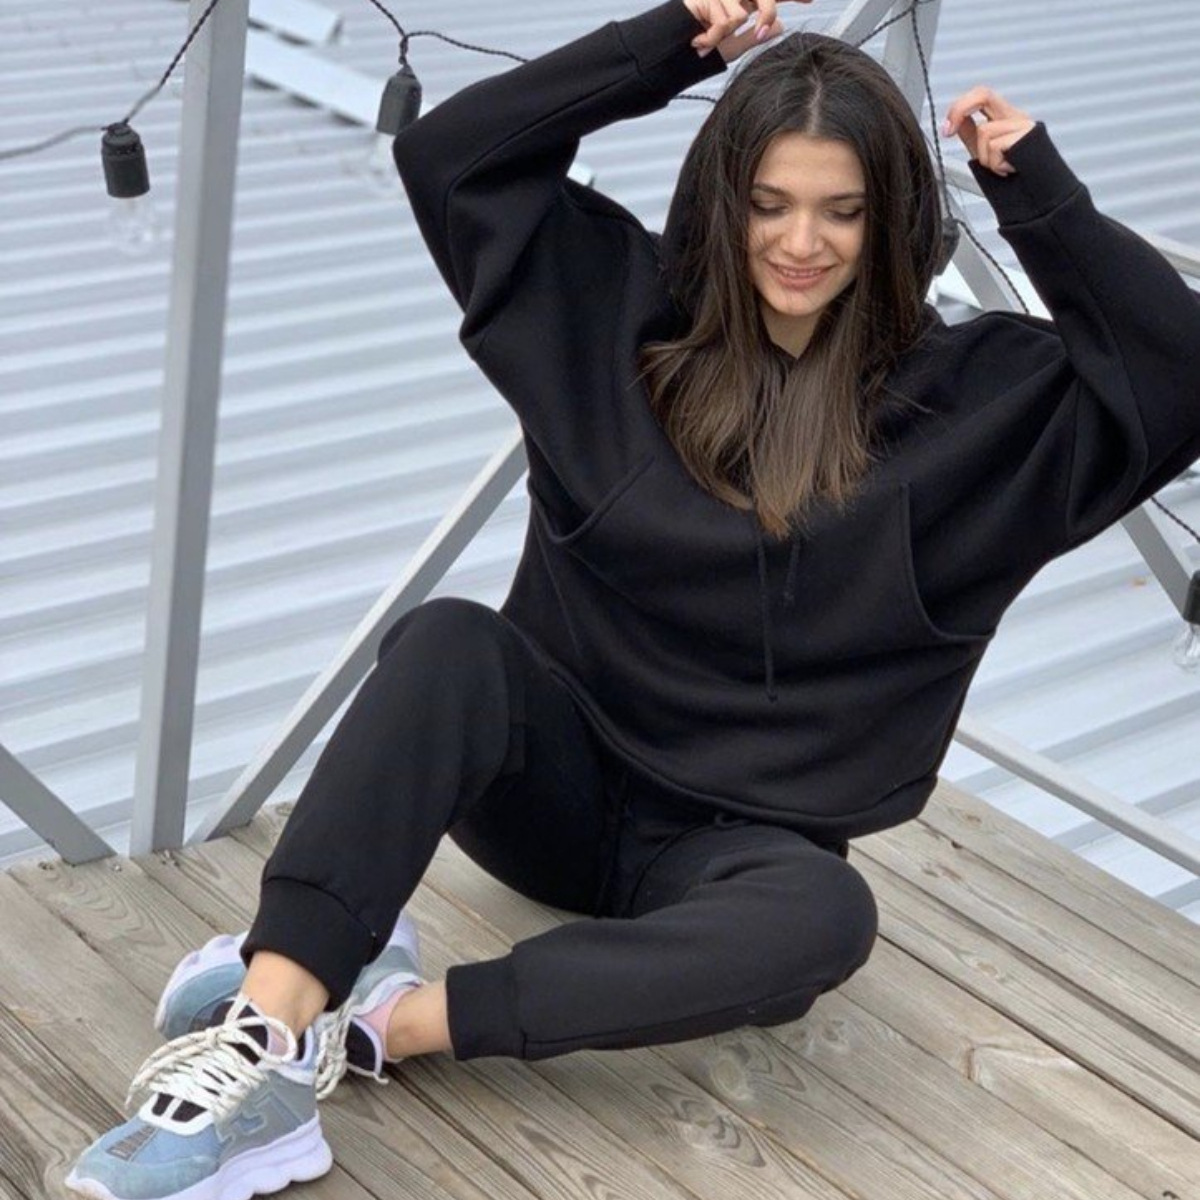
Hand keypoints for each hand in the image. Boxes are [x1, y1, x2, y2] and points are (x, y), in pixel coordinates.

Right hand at [682, 0, 813, 63]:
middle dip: (765, 14)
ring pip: (741, 15)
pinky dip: (712, 37)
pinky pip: (725, 21)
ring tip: (705, 43)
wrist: (671, 50)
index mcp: (744, 4)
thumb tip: (780, 25)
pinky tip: (698, 41)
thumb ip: (755, 36)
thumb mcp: (733, 46)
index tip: (810, 0)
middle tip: (759, 32)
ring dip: (722, 35)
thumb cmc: (701, 48)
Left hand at [941, 87, 1034, 176]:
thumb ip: (972, 136)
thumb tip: (958, 122)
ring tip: (1000, 167)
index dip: (959, 107)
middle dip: (959, 109)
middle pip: (983, 94)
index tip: (947, 129)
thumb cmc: (1015, 177)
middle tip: (949, 130)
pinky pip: (995, 146)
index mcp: (1005, 118)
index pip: (981, 96)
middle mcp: (1015, 117)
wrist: (1036, 193)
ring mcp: (1023, 124)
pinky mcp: (1028, 135)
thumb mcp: (985, 153)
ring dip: (985, 157)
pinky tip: (1008, 169)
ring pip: (984, 131)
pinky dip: (996, 164)